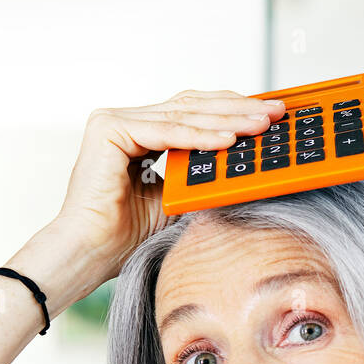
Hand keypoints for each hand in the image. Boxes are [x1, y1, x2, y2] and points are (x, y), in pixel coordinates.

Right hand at [55, 89, 286, 276]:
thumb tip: (241, 171)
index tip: (266, 119)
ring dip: (227, 120)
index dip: (230, 113)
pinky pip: (165, 133)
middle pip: (190, 109)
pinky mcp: (109, 129)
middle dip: (237, 110)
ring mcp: (114, 120)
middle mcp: (124, 120)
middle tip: (275, 113)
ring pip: (182, 116)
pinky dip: (199, 137)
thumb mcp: (175, 202)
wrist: (89, 254)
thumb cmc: (124, 238)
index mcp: (137, 133)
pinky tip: (230, 139)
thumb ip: (199, 179)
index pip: (191, 114)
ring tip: (261, 125)